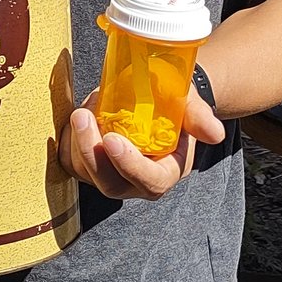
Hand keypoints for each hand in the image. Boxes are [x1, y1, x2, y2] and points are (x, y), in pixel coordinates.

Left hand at [61, 92, 226, 201]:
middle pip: (109, 183)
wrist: (157, 97)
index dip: (130, 165)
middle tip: (83, 116)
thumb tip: (214, 133)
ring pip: (83, 172)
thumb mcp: (191, 105)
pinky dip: (67, 139)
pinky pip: (69, 160)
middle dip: (91, 153)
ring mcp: (109, 175)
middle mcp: (135, 181)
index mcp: (165, 172)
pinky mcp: (88, 165)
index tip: (112, 138)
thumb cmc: (176, 104)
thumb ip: (199, 117)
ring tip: (88, 105)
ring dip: (77, 140)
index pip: (149, 181)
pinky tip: (79, 114)